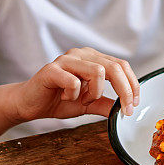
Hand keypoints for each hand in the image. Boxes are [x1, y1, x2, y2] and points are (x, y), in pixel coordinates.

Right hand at [10, 47, 139, 124]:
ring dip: (94, 93)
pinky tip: (66, 97)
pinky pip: (74, 81)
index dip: (132, 84)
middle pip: (114, 67)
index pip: (121, 65)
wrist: (29, 104)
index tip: (134, 105)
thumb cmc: (58, 100)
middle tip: (124, 110)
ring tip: (82, 100)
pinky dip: (74, 94)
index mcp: (93, 58)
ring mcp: (66, 59)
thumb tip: (124, 109)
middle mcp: (82, 54)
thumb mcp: (88, 104)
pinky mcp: (52, 69)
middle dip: (124, 91)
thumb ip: (105, 104)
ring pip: (97, 71)